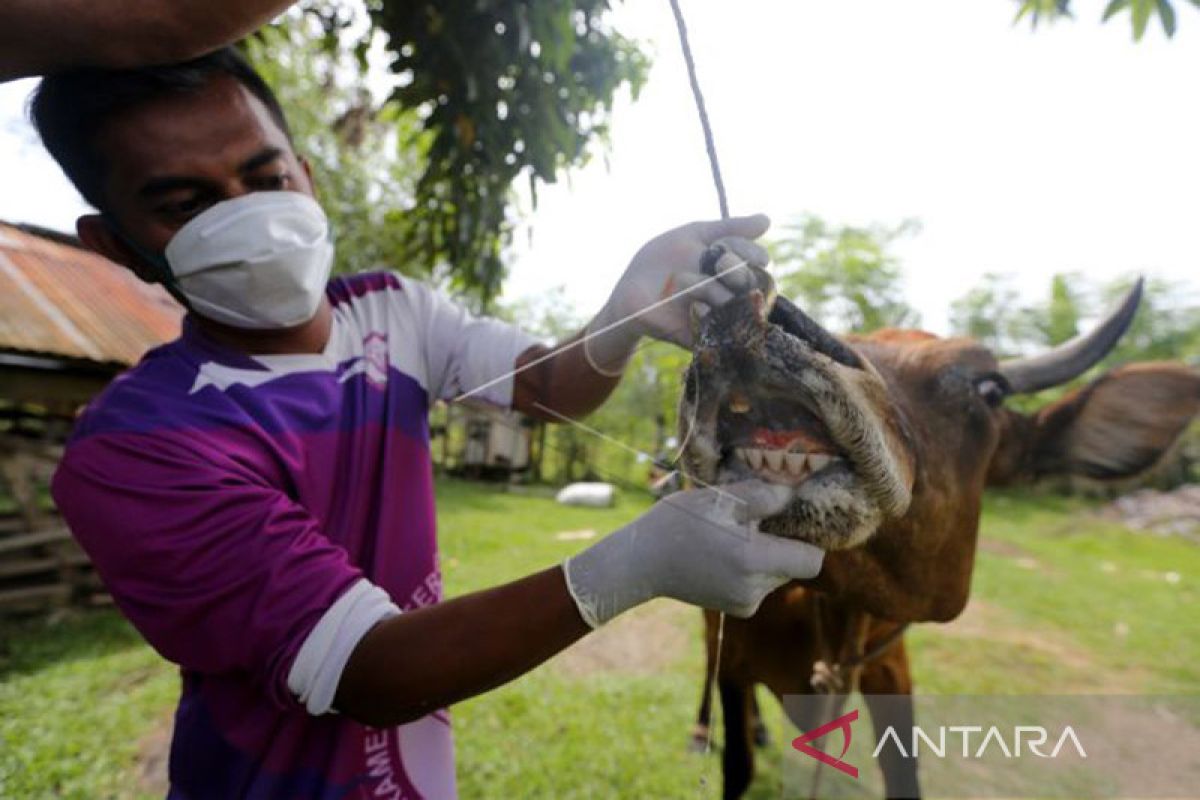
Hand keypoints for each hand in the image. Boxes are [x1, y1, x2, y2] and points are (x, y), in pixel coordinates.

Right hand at [562, 480, 824, 626]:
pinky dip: (751, 570)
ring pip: (777, 575)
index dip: (808, 539)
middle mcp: (755, 588)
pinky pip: (760, 585)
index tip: (791, 521)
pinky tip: (724, 556)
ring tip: (732, 538)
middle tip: (754, 522)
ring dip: (765, 556)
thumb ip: (764, 496)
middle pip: (795, 567)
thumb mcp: (720, 498)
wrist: (641, 562)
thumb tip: (796, 494)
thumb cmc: (679, 523)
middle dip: (782, 544)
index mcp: (755, 560)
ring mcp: (746, 603)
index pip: (813, 560)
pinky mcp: (737, 609)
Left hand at [582, 215, 771, 374]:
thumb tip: (768, 220)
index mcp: (734, 268)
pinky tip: (692, 306)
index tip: (729, 246)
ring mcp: (718, 316)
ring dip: (712, 289)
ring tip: (685, 280)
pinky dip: (706, 315)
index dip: (749, 252)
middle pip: (752, 283)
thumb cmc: (663, 259)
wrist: (631, 290)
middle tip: (719, 262)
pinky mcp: (702, 337)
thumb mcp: (695, 235)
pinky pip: (716, 331)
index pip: (757, 261)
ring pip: (735, 305)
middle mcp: (732, 293)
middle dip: (737, 270)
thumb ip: (730, 228)